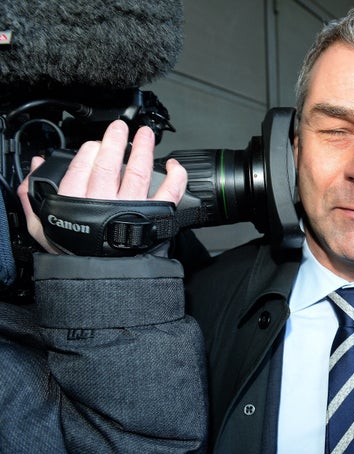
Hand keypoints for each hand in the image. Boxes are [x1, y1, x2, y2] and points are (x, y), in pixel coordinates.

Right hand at [17, 119, 187, 252]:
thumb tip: (35, 168)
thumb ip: (32, 197)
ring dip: (143, 149)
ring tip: (145, 134)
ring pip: (138, 171)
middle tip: (120, 128)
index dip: (90, 150)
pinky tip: (173, 166)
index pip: (83, 165)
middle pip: (110, 163)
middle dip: (115, 140)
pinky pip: (169, 193)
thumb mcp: (43, 227)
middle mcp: (104, 202)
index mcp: (76, 201)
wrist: (101, 279)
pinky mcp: (154, 216)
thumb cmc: (76, 253)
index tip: (95, 144)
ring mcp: (131, 208)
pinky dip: (175, 177)